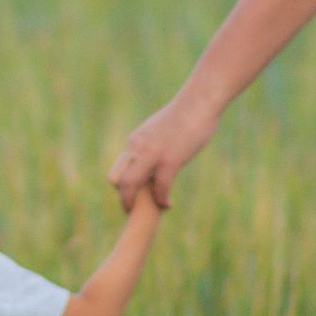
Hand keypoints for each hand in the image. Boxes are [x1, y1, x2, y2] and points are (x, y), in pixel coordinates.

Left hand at [111, 97, 210, 211]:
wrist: (198, 102)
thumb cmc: (186, 114)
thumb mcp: (161, 130)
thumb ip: (154, 144)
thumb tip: (159, 155)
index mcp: (135, 141)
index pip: (118, 169)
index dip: (123, 187)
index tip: (134, 196)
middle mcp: (138, 148)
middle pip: (117, 179)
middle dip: (123, 198)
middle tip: (131, 211)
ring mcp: (152, 154)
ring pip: (131, 185)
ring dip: (135, 204)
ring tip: (147, 213)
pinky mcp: (170, 160)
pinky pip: (160, 187)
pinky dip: (162, 200)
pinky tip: (168, 204)